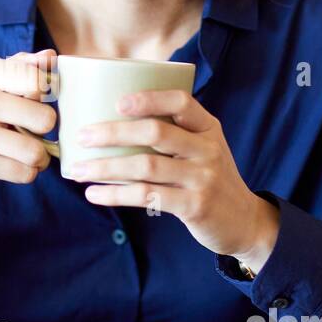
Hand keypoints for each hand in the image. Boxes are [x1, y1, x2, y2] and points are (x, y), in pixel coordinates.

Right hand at [0, 49, 57, 201]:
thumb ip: (18, 65)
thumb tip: (52, 58)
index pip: (37, 80)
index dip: (44, 95)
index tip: (33, 102)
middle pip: (45, 119)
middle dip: (45, 131)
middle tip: (33, 132)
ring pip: (36, 152)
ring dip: (39, 158)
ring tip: (29, 153)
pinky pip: (22, 173)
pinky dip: (26, 173)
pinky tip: (16, 166)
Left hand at [69, 89, 279, 267]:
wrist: (244, 222)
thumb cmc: (209, 179)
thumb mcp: (203, 149)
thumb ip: (174, 134)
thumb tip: (113, 121)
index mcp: (208, 128)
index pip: (181, 101)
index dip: (148, 99)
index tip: (117, 103)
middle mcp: (207, 149)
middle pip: (155, 132)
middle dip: (113, 133)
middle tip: (82, 136)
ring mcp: (202, 178)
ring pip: (145, 166)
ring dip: (106, 167)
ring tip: (78, 170)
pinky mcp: (194, 206)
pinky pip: (147, 196)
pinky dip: (116, 194)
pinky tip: (95, 194)